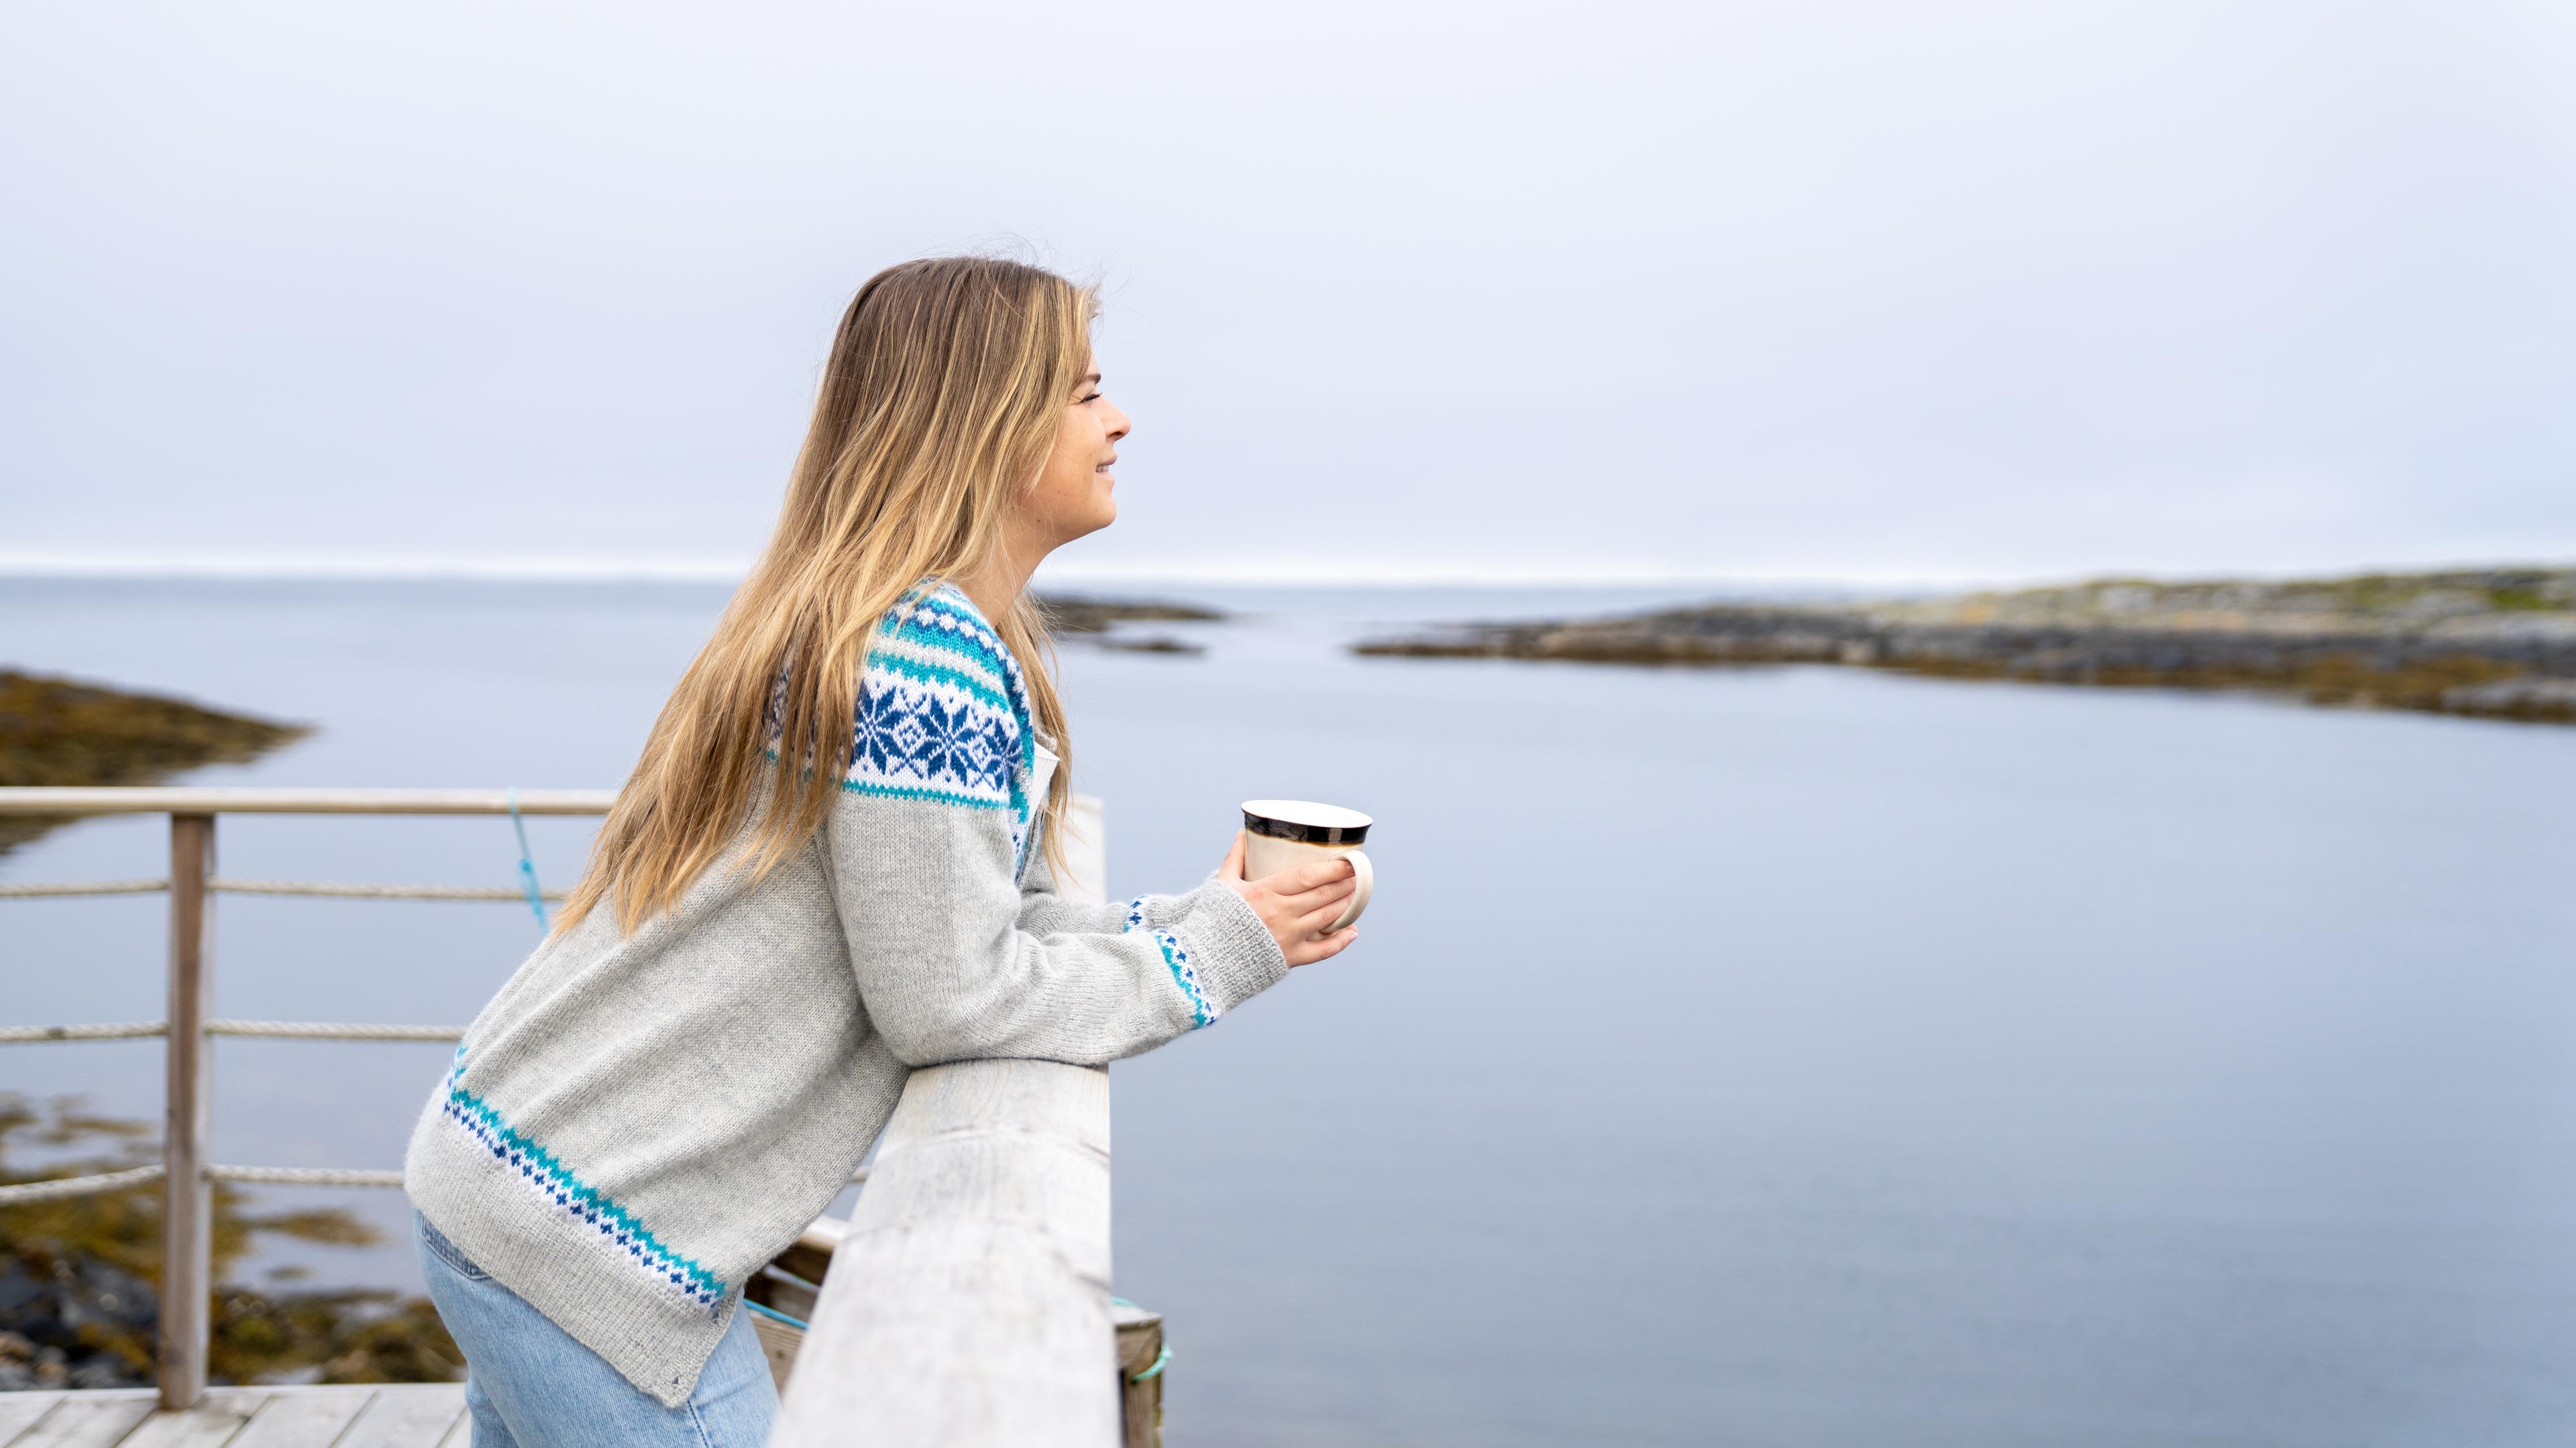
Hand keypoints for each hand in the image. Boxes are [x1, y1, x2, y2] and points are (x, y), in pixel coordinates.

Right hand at [1219, 833, 1360, 966]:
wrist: (1203, 958)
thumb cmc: (1212, 918)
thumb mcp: (1222, 884)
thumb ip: (1235, 857)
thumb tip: (1242, 833)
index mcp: (1264, 891)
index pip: (1306, 876)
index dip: (1332, 870)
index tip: (1349, 862)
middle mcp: (1280, 913)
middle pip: (1322, 895)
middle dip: (1344, 884)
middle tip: (1359, 876)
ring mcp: (1287, 937)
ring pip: (1326, 918)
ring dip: (1345, 905)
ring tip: (1357, 895)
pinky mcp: (1289, 958)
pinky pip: (1322, 951)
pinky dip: (1341, 941)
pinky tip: (1352, 931)